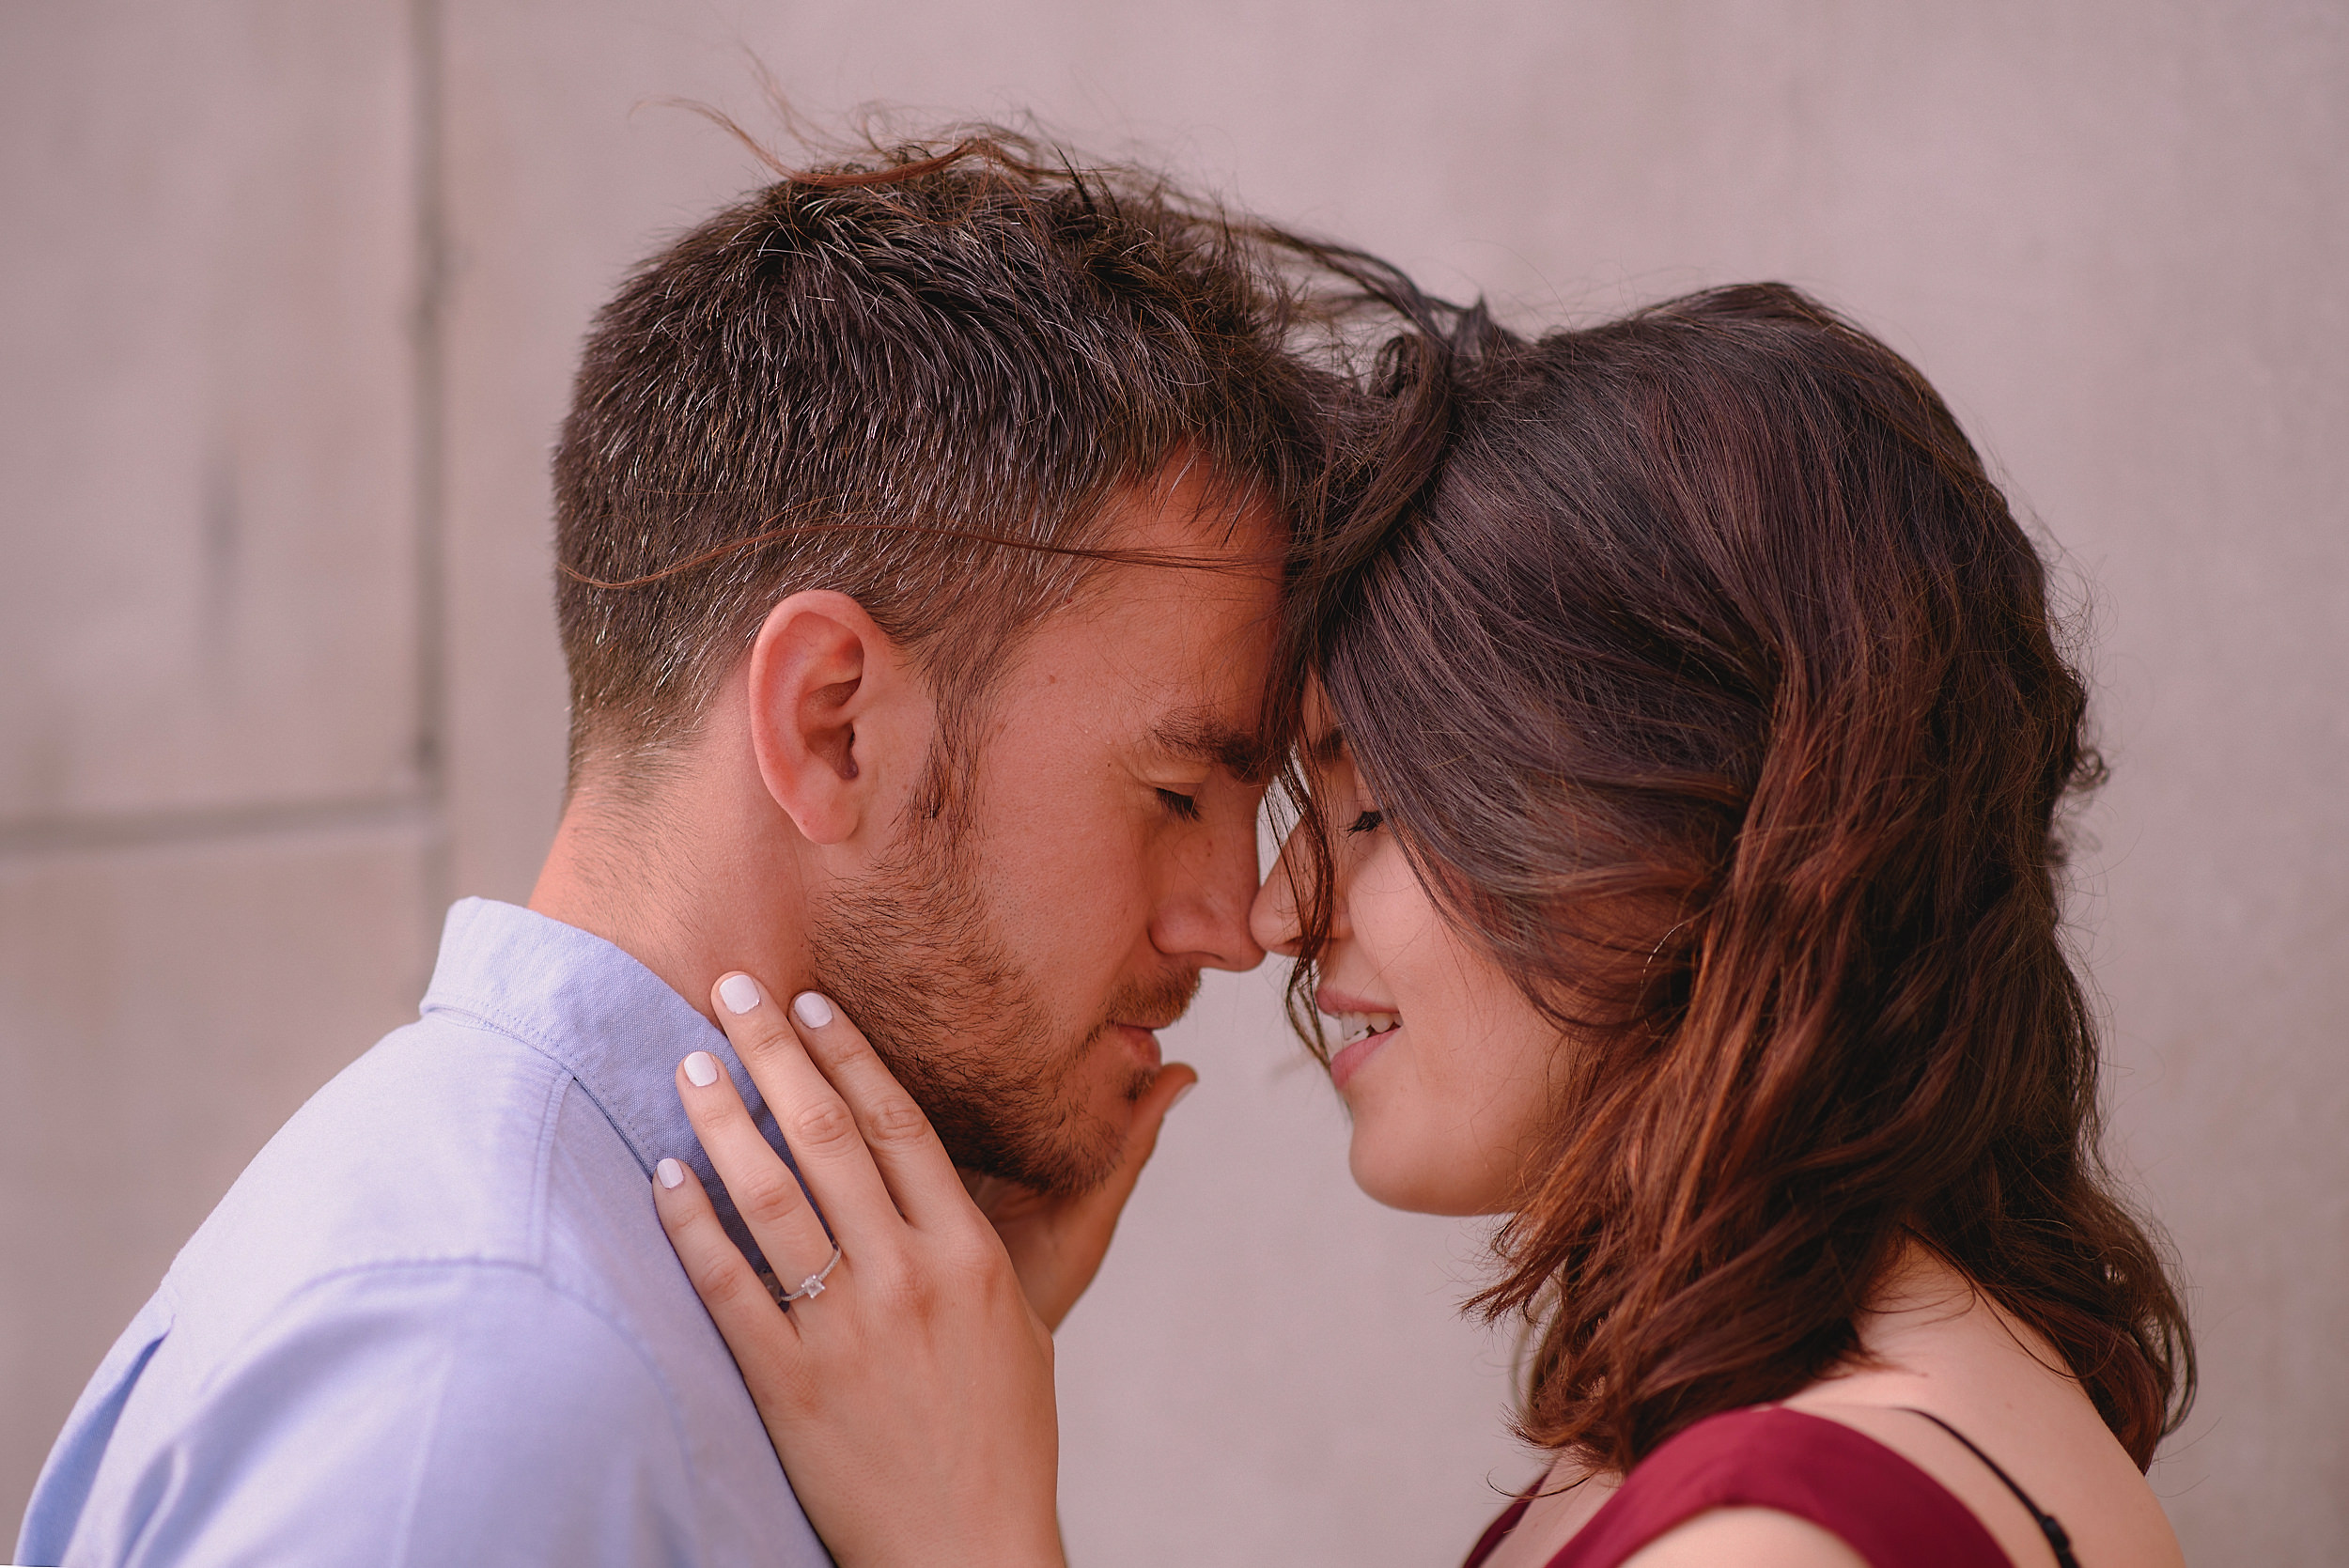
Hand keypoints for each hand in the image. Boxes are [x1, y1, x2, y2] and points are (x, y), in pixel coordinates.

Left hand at [650, 973, 1188, 1567]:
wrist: (967, 1547)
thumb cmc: (1004, 1425)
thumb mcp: (1041, 1302)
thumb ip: (1077, 1193)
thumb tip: (1170, 1082)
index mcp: (973, 1253)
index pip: (901, 1124)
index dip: (849, 1053)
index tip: (809, 1001)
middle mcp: (911, 1277)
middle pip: (830, 1137)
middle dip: (773, 1053)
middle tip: (728, 988)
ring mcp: (848, 1331)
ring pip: (773, 1198)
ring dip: (723, 1121)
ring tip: (687, 1065)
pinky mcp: (790, 1386)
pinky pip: (729, 1287)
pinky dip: (692, 1224)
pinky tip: (665, 1176)